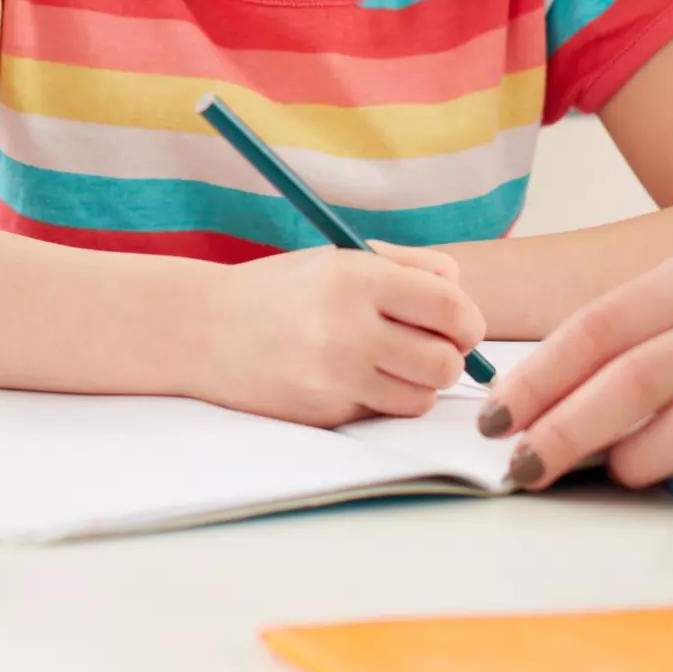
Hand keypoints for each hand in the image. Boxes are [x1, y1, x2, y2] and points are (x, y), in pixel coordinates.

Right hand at [198, 242, 486, 427]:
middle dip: (449, 357)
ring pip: (421, 396)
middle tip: (430, 348)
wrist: (204, 328)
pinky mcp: (324, 412)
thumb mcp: (339, 259)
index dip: (468, 321)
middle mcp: (348, 328)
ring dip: (419, 383)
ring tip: (391, 363)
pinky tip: (353, 377)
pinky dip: (382, 399)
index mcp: (357, 278)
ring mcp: (334, 376)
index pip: (450, 308)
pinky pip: (383, 412)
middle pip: (445, 361)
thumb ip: (407, 265)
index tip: (461, 326)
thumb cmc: (281, 289)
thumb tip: (460, 291)